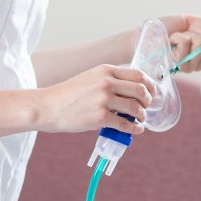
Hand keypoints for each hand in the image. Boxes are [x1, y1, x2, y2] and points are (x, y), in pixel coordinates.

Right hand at [37, 64, 157, 134]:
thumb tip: (131, 91)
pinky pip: (126, 124)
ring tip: (140, 120)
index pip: (138, 74)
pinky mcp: (100, 117)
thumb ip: (109, 80)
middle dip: (148, 101)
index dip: (150, 85)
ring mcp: (103, 100)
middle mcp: (106, 82)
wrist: (48, 106)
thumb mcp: (90, 78)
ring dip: (142, 116)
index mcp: (105, 70)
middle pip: (140, 90)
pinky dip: (135, 129)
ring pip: (136, 108)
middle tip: (146, 108)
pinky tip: (136, 130)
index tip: (152, 93)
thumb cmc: (69, 94)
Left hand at [159, 11, 200, 73]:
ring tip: (176, 36)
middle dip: (199, 27)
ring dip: (188, 32)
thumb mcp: (190, 22)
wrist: (147, 35)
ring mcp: (191, 65)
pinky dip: (178, 36)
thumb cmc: (166, 29)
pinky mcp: (180, 64)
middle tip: (185, 30)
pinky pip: (187, 42)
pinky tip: (171, 40)